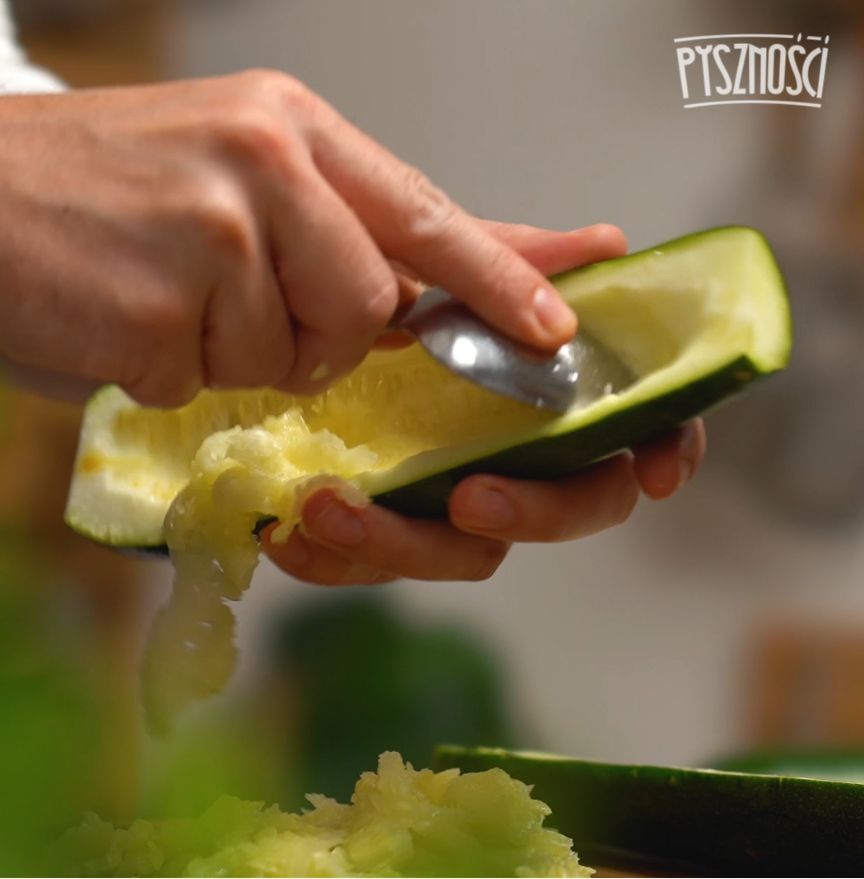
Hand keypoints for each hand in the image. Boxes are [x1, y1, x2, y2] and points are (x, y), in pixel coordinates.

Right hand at [0, 70, 587, 405]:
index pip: (427, 215)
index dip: (502, 275)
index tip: (560, 323)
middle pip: (368, 307)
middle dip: (317, 336)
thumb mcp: (234, 173)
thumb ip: (335, 229)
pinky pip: (204, 380)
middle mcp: (265, 165)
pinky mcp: (156, 306)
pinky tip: (118, 314)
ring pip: (289, 356)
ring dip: (231, 351)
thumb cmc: (107, 189)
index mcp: (295, 129)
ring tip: (160, 292)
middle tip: (235, 302)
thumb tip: (422, 294)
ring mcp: (211, 233)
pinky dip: (167, 369)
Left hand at [261, 222, 705, 584]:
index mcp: (544, 387)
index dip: (668, 451)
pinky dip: (340, 557)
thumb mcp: (430, 254)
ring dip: (408, 544)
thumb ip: (511, 260)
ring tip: (329, 508)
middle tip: (470, 498)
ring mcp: (448, 488)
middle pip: (571, 506)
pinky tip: (289, 535)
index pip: (639, 427)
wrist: (271, 295)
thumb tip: (609, 245)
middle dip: (535, 514)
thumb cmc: (365, 273)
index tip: (658, 475)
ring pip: (470, 552)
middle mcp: (512, 447)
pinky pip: (379, 562)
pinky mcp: (384, 515)